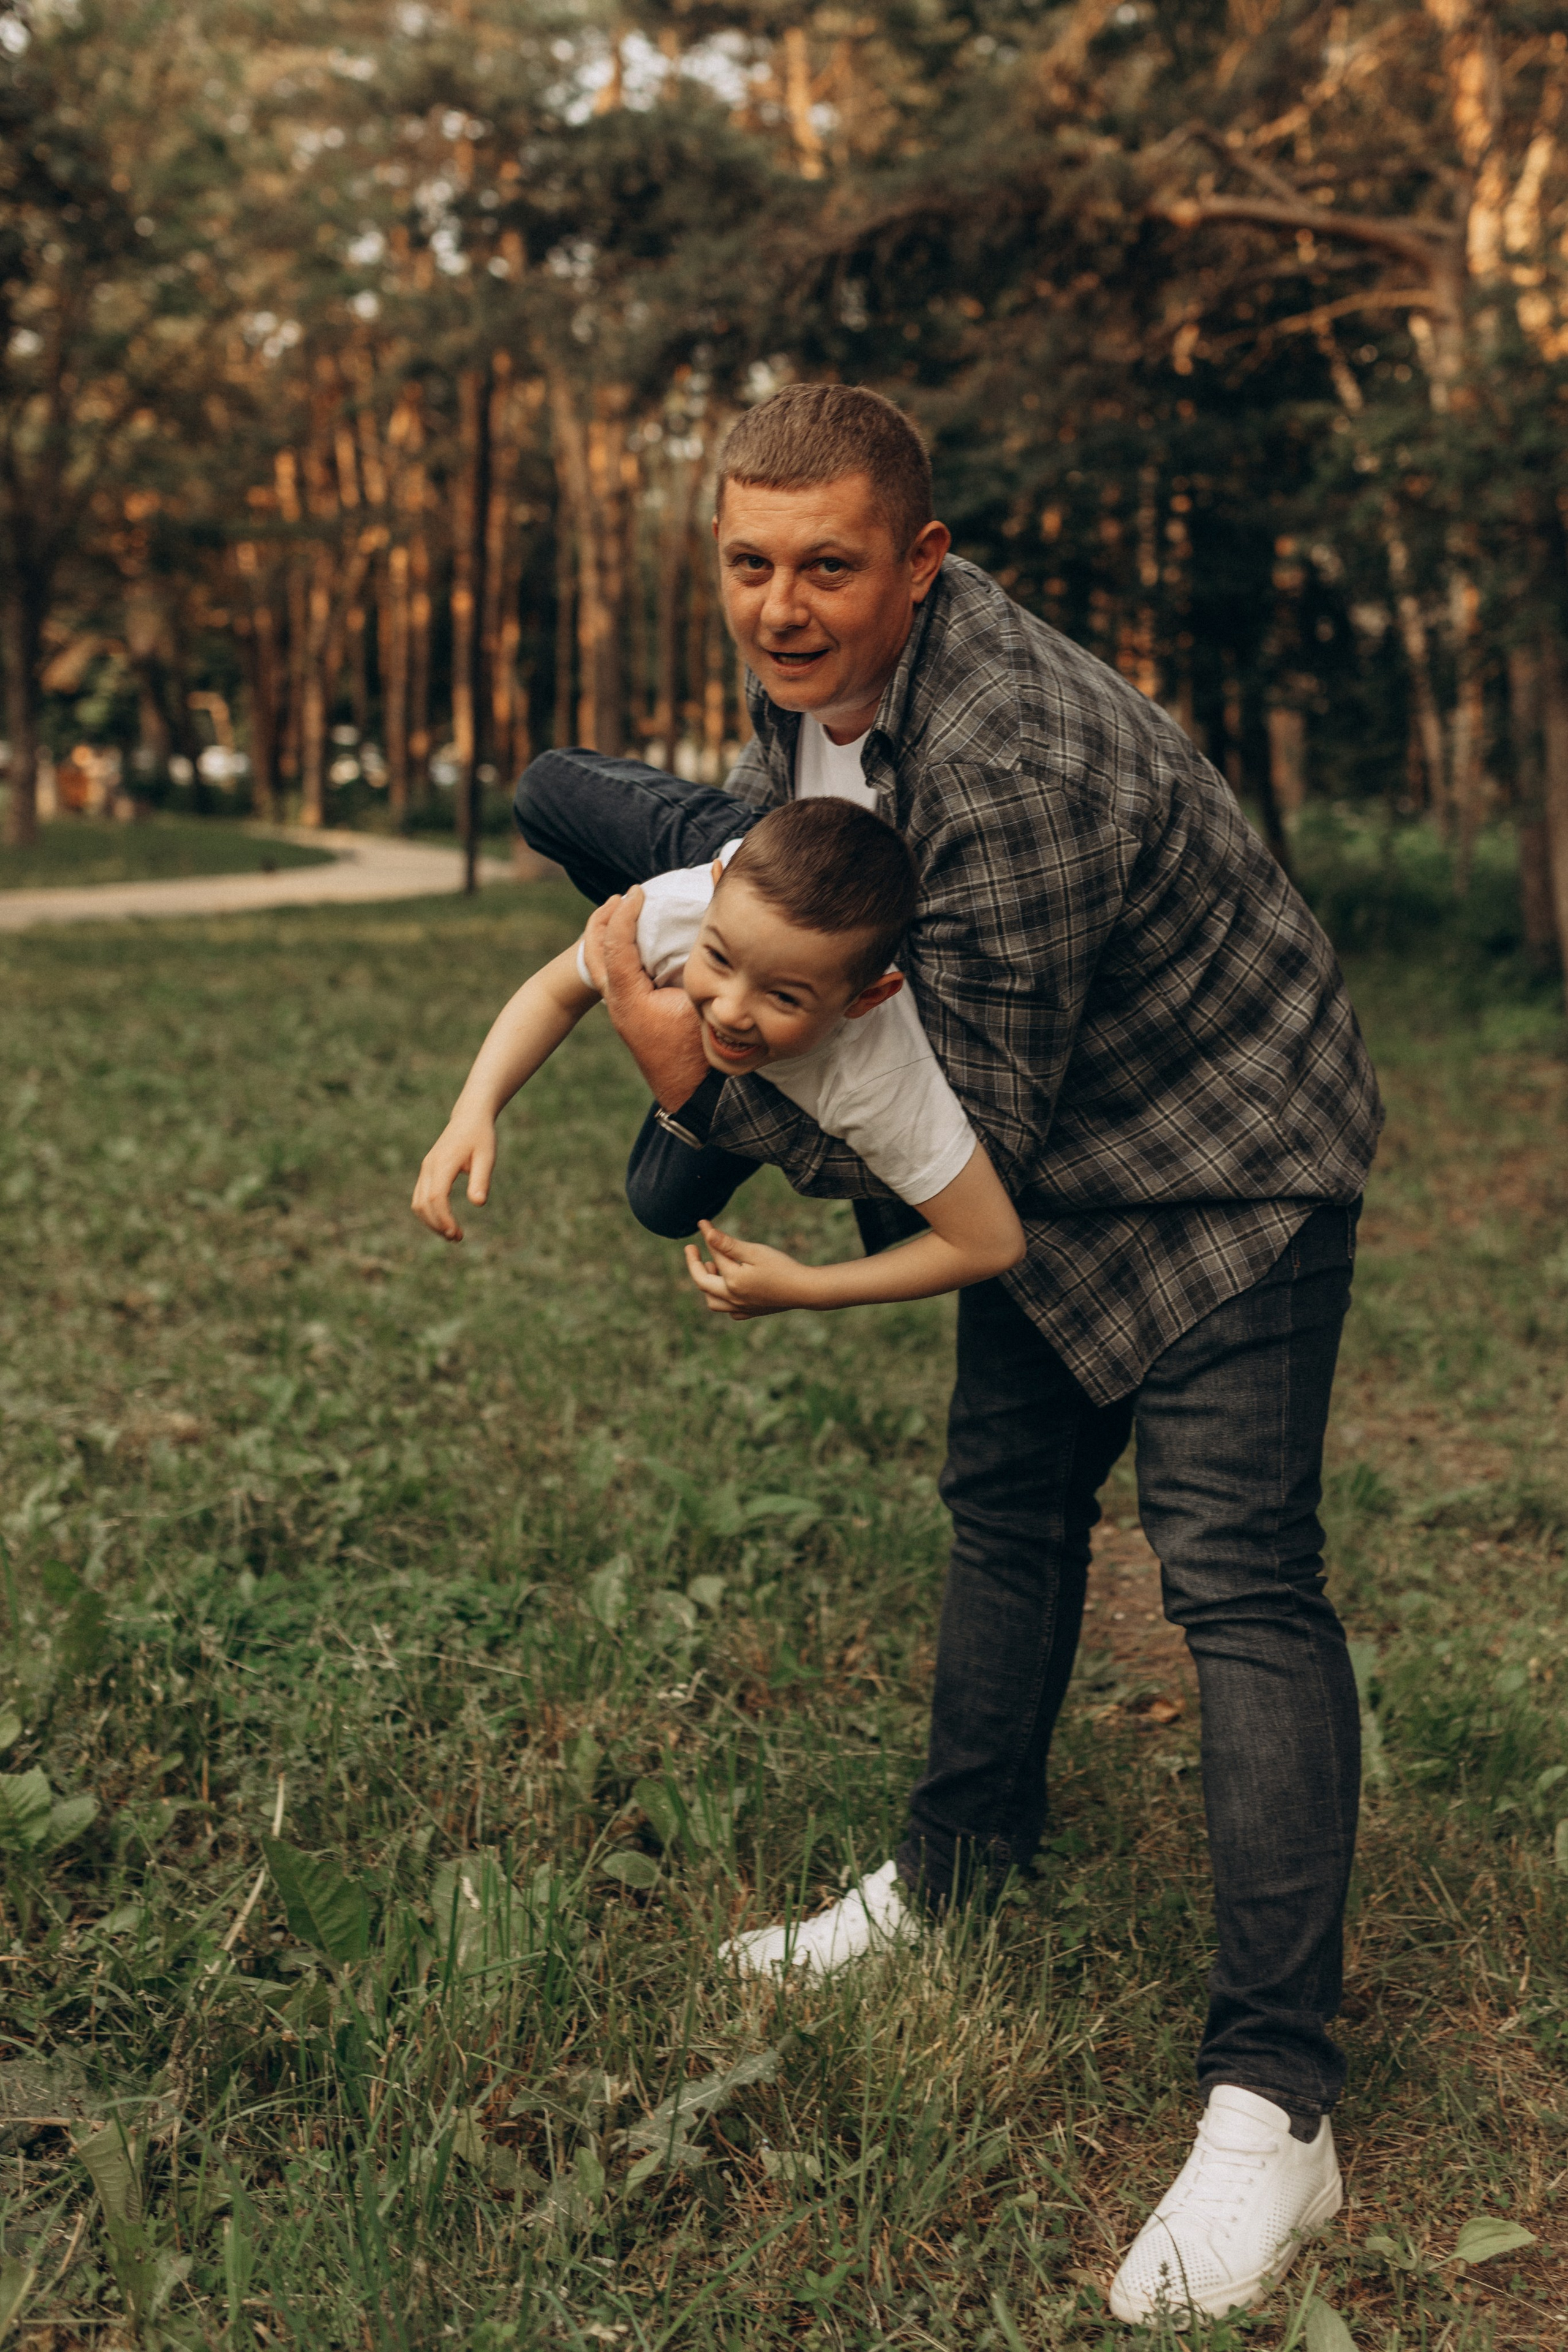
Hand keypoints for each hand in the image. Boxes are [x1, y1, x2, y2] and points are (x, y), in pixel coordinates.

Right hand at [411, 1112, 495, 1241]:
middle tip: (457, 1238)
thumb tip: (478, 1204)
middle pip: (423, 1204)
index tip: (457, 1233)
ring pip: (418, 1202)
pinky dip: (429, 1212)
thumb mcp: (487, 1157)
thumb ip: (481, 1179)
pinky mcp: (427, 1171)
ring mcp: (425, 1169)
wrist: (470, 1117)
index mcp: (443, 1163)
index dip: (444, 1219)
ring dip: (431, 1221)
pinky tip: (445, 1221)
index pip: (437, 1197)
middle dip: (437, 1225)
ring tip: (452, 1234)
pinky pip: (420, 1197)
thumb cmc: (481, 1137)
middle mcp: (429, 1167)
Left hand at [585, 889, 709, 1112]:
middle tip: (621, 898)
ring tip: (621, 914)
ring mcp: (622, 1013)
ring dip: (608, 937)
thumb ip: (696, 966)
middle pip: (594, 953)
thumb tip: (702, 929)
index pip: (616, 944)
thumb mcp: (702, 1003)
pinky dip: (619, 954)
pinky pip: (615, 978)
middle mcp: (618, 1005)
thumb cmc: (702, 1050)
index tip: (638, 892)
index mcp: (630, 999)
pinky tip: (637, 946)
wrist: (695, 1093)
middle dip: (603, 920)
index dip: (625, 913)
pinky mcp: (631, 1017)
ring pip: (600, 968)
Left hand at [683, 1219, 818, 1318]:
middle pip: (703, 1282)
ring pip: (713, 1301)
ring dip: (707, 1284)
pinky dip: (723, 1300)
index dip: (707, 1237)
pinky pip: (730, 1311)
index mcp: (732, 1281)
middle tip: (692, 1248)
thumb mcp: (754, 1251)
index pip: (713, 1255)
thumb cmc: (782, 1268)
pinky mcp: (752, 1312)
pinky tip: (729, 1289)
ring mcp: (742, 1308)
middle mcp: (732, 1298)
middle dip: (695, 1264)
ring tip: (712, 1267)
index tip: (702, 1223)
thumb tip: (706, 1233)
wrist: (806, 1291)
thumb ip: (728, 1244)